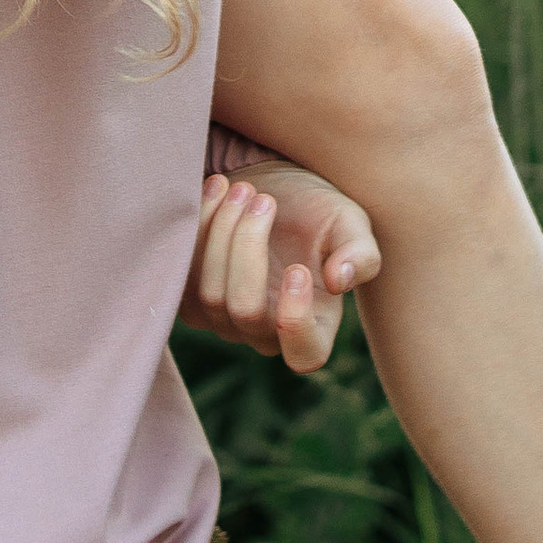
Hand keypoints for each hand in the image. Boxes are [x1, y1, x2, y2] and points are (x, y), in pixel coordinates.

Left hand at [176, 161, 382, 377]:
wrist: (272, 188)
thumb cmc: (318, 212)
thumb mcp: (350, 223)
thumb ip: (359, 253)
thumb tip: (339, 280)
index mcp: (316, 327)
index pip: (304, 354)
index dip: (296, 322)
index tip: (299, 268)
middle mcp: (266, 334)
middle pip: (246, 310)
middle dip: (248, 248)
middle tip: (262, 198)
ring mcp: (223, 322)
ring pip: (210, 293)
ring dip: (222, 232)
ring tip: (241, 187)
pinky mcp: (190, 298)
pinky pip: (183, 276)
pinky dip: (197, 228)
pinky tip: (216, 189)